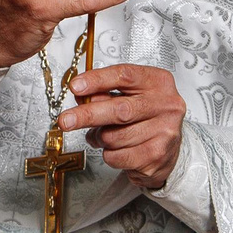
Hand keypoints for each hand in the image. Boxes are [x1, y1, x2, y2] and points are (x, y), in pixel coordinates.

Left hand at [58, 63, 184, 189]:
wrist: (167, 151)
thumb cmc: (144, 118)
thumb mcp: (129, 97)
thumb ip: (105, 93)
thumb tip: (80, 96)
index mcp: (159, 82)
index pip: (125, 75)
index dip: (97, 80)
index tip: (75, 86)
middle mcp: (167, 105)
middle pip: (120, 109)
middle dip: (88, 115)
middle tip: (66, 120)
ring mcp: (165, 132)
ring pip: (114, 137)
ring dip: (99, 138)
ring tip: (104, 136)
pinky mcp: (157, 156)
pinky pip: (117, 156)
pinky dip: (108, 154)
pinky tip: (118, 149)